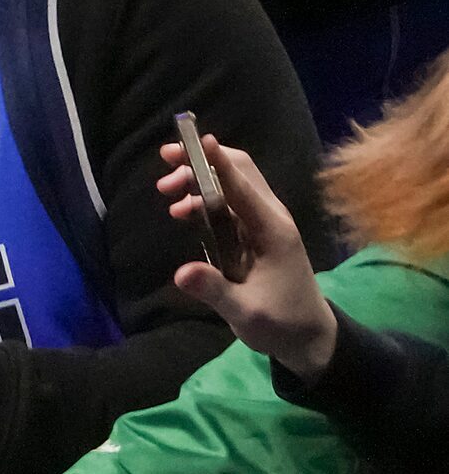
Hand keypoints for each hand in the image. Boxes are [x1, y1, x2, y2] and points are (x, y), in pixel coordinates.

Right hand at [157, 130, 334, 378]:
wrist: (308, 334)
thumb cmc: (280, 321)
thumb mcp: (245, 311)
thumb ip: (213, 289)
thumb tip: (180, 272)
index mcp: (272, 230)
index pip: (242, 185)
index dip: (219, 161)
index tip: (198, 139)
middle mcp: (269, 218)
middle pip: (238, 172)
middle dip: (202, 160)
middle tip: (166, 160)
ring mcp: (262, 225)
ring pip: (232, 186)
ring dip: (199, 179)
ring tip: (165, 190)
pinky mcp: (254, 235)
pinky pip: (228, 205)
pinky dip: (204, 199)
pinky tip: (181, 212)